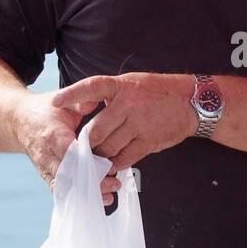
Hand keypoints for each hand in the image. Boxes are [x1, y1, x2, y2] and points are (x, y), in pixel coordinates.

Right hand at [11, 90, 122, 204]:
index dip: (88, 162)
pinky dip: (76, 197)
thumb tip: (97, 102)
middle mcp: (46, 154)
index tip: (108, 167)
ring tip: (108, 197)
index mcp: (52, 134)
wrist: (18, 119)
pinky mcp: (45, 174)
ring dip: (86, 194)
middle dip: (91, 183)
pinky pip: (60, 190)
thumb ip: (82, 102)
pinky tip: (95, 201)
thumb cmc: (44, 110)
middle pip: (69, 175)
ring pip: (64, 187)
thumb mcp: (63, 100)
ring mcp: (44, 167)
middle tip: (114, 184)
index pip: (70, 153)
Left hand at [51, 72, 194, 167]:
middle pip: (96, 130)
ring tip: (98, 156)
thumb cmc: (158, 92)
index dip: (72, 95)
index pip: (92, 88)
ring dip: (100, 155)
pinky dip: (115, 163)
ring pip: (108, 146)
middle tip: (82, 148)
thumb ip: (110, 94)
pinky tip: (113, 164)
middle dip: (86, 143)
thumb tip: (85, 106)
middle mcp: (129, 105)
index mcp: (122, 87)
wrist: (191, 103)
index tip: (55, 103)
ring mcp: (139, 124)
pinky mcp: (148, 141)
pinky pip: (124, 158)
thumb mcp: (133, 83)